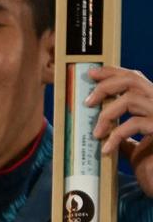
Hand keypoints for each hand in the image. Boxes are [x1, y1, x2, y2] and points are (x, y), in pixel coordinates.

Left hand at [87, 65, 152, 196]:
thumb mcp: (134, 147)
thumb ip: (123, 134)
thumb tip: (102, 127)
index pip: (135, 78)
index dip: (113, 72)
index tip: (91, 74)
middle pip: (134, 80)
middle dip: (106, 86)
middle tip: (87, 102)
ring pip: (132, 98)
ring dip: (107, 114)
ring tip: (96, 133)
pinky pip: (135, 123)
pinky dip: (116, 135)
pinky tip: (107, 149)